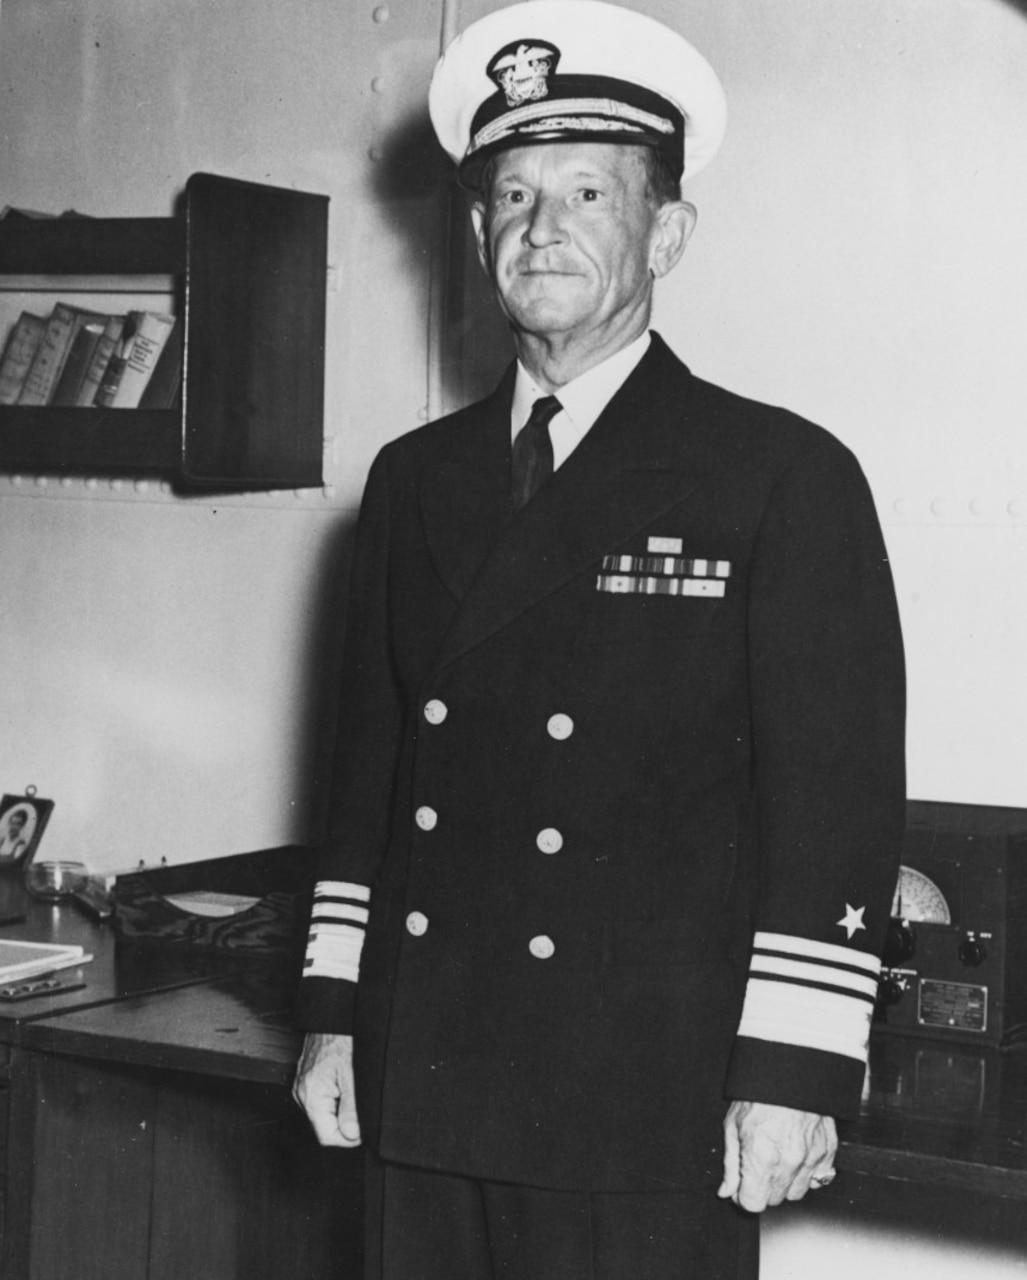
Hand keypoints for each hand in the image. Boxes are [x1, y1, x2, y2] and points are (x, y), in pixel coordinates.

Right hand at [292, 1032, 361, 1147]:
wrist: (332, 1018)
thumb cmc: (342, 1039)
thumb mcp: (353, 1075)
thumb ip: (352, 1108)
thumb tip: (351, 1135)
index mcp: (312, 1096)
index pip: (327, 1137)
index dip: (348, 1139)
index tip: (364, 1130)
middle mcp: (302, 1094)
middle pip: (325, 1127)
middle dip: (345, 1124)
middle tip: (362, 1109)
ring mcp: (303, 1088)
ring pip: (323, 1115)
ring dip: (340, 1111)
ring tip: (352, 1091)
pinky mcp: (307, 1082)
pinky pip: (321, 1102)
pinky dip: (335, 1100)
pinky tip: (344, 1085)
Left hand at [718, 1100, 836, 1212]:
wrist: (790, 1071)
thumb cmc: (758, 1095)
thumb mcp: (733, 1126)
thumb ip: (730, 1164)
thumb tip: (726, 1191)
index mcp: (761, 1159)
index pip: (752, 1204)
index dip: (742, 1196)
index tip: (740, 1185)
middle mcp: (788, 1164)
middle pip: (774, 1200)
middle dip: (762, 1187)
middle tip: (758, 1164)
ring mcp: (811, 1160)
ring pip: (796, 1193)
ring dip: (785, 1183)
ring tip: (777, 1158)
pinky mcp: (827, 1152)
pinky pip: (818, 1179)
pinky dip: (807, 1174)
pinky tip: (796, 1156)